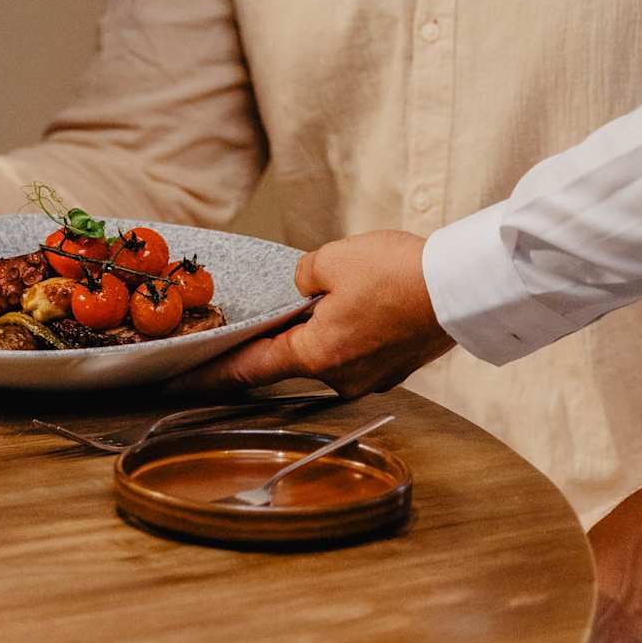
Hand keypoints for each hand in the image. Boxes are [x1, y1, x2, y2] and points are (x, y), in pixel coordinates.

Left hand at [176, 230, 451, 395]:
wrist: (461, 288)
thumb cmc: (397, 274)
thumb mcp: (331, 259)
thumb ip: (303, 278)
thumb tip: (305, 288)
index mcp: (315, 355)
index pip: (249, 369)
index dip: (212, 374)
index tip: (180, 383)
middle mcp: (341, 377)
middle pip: (293, 358)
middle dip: (282, 335)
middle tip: (269, 315)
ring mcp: (372, 377)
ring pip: (331, 352)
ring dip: (324, 329)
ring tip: (339, 295)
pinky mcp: (396, 367)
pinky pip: (360, 350)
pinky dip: (354, 331)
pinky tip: (367, 303)